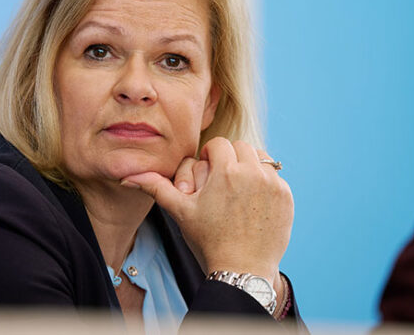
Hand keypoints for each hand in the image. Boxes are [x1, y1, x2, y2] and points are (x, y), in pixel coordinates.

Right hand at [121, 137, 293, 285]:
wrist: (242, 269)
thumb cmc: (208, 240)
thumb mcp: (181, 212)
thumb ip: (156, 188)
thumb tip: (127, 177)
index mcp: (226, 172)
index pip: (219, 143)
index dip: (210, 156)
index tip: (208, 171)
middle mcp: (253, 173)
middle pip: (242, 146)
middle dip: (230, 158)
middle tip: (222, 178)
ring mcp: (273, 185)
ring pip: (261, 158)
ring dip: (249, 167)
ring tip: (237, 188)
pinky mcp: (286, 198)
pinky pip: (275, 178)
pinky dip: (264, 184)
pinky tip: (252, 202)